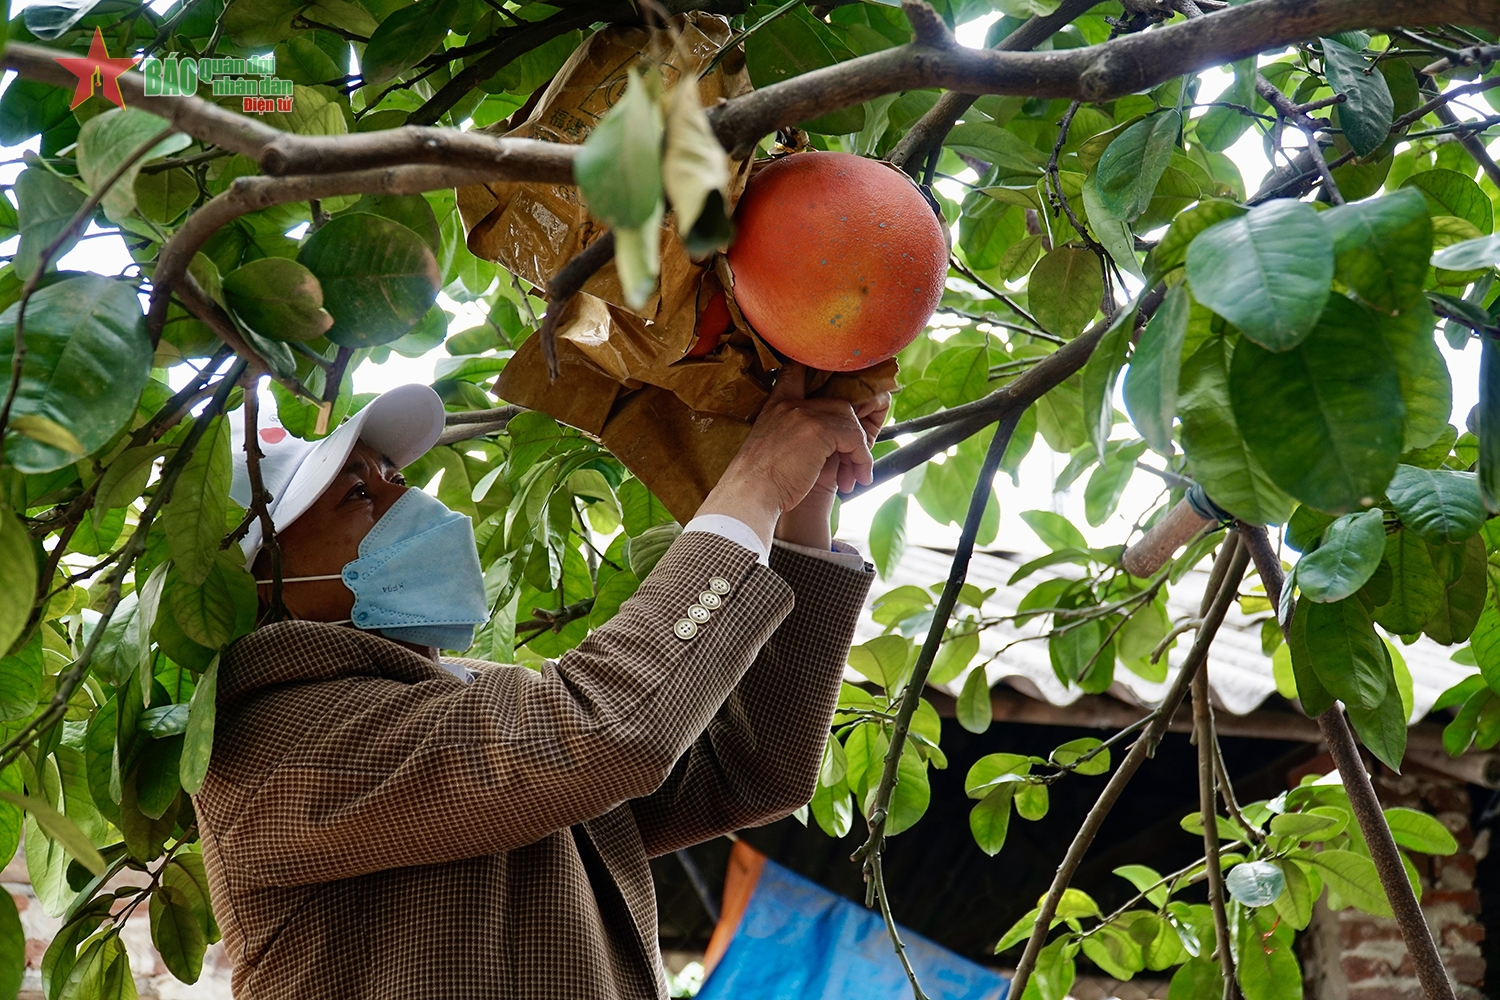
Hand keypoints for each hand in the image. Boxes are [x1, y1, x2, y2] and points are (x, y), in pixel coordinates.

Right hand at [695, 365, 875, 548]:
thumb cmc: (761, 482)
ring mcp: (804, 414)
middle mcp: (790, 403)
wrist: (750, 495)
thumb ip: (793, 432)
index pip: (796, 371)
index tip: (835, 389)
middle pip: (839, 406)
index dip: (817, 375)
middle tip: (852, 463)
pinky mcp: (818, 430)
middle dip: (852, 434)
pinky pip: (855, 439)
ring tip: (855, 476)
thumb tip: (825, 440)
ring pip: (850, 422)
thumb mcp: (772, 446)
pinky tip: (857, 478)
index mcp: (776, 404)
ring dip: (859, 451)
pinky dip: (861, 460)